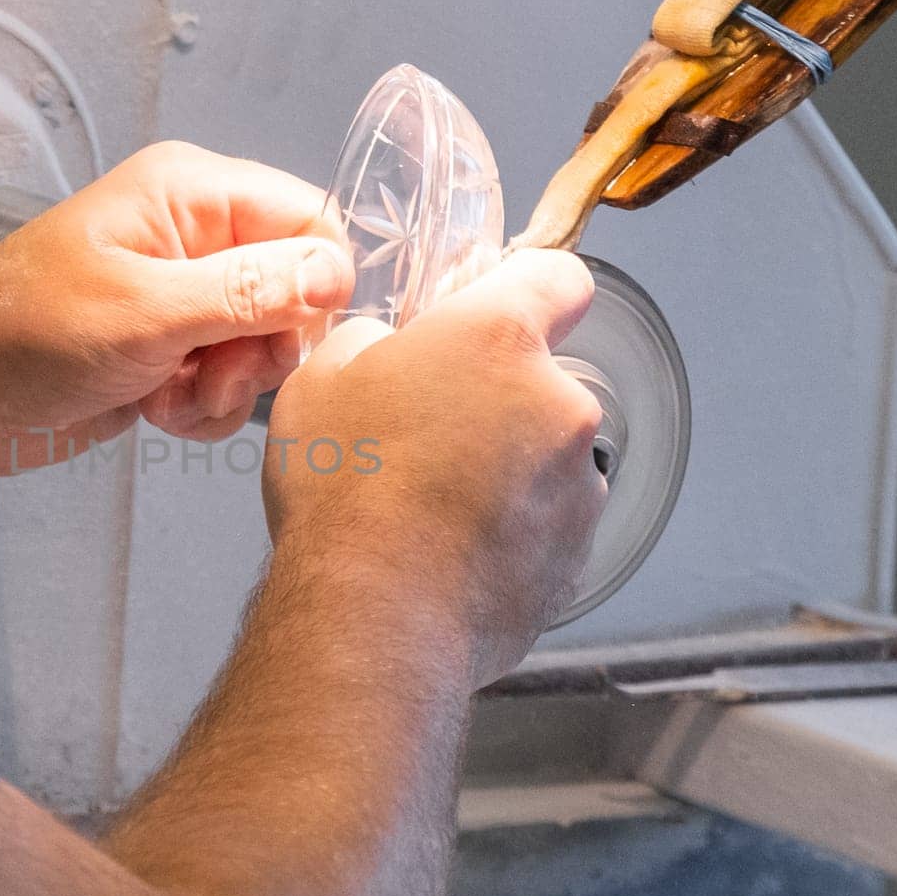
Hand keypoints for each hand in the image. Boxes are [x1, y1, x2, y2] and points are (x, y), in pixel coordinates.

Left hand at [0, 142, 352, 466]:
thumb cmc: (29, 334)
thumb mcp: (145, 311)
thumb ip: (247, 292)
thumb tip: (338, 273)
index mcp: (192, 193)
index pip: (309, 220)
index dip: (316, 284)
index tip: (283, 338)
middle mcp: (197, 237)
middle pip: (297, 291)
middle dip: (264, 348)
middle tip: (213, 375)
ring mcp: (185, 297)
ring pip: (265, 346)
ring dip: (230, 387)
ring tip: (172, 395)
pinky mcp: (171, 351)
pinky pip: (229, 382)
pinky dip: (203, 408)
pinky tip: (157, 411)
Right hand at [262, 250, 606, 686]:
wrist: (373, 618)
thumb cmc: (345, 495)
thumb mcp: (319, 380)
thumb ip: (368, 341)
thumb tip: (382, 348)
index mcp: (499, 339)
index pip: (556, 277)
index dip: (523, 289)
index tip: (492, 311)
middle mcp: (559, 405)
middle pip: (540, 380)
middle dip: (493, 399)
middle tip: (423, 432)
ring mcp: (577, 487)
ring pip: (545, 458)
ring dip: (504, 469)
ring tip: (429, 506)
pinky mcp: (576, 558)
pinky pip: (544, 525)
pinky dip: (509, 532)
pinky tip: (447, 551)